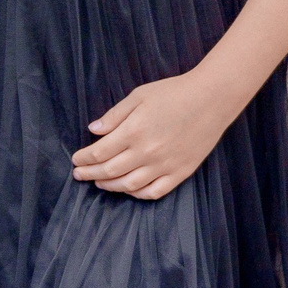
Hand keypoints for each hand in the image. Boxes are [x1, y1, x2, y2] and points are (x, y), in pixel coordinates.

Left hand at [71, 69, 245, 199]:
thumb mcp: (138, 96)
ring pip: (130, 185)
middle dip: (90, 174)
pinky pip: (155, 192)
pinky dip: (139, 194)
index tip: (76, 159)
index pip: (99, 152)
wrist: (211, 99)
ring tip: (99, 183)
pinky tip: (129, 190)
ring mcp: (165, 165)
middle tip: (79, 174)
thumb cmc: (173, 93)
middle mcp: (147, 152)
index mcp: (133, 132)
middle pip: (110, 171)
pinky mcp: (181, 172)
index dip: (84, 158)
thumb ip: (114, 115)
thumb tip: (93, 130)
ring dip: (110, 186)